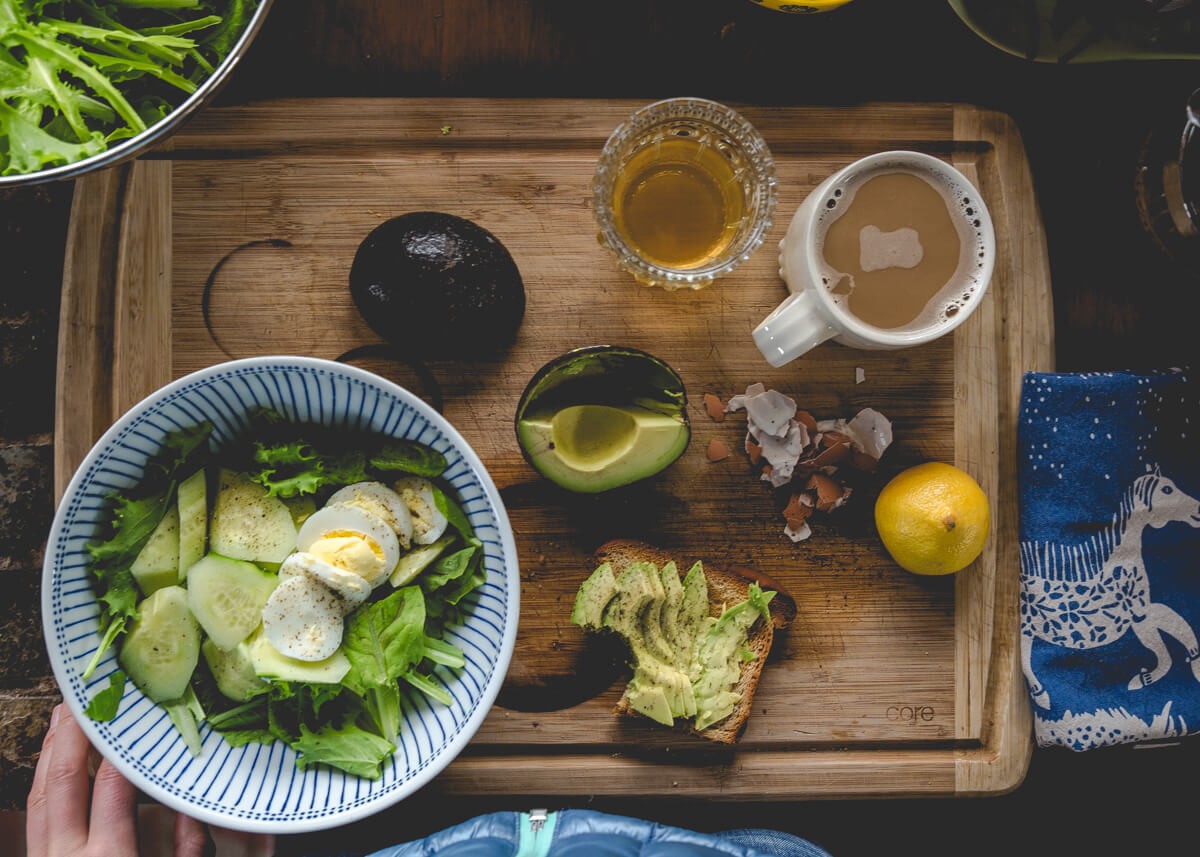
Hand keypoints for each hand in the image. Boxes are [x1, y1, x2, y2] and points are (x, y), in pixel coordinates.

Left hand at [27, 703, 275, 856]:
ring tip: (63, 716)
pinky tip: (51, 763)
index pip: (112, 787)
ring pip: (40, 797)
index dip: (120, 746)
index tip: (132, 712)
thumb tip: (195, 809)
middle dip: (74, 734)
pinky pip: (34, 817)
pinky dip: (42, 783)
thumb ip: (186, 851)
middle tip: (87, 695)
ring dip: (50, 752)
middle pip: (64, 782)